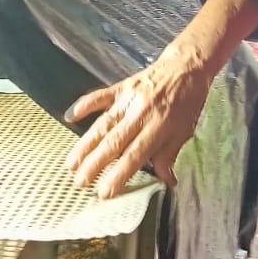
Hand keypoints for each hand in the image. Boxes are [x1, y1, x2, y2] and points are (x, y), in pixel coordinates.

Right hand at [65, 49, 211, 197]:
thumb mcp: (185, 132)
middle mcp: (141, 113)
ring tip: (71, 163)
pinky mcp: (121, 87)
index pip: (135, 155)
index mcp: (159, 126)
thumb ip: (169, 156)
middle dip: (95, 164)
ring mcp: (129, 99)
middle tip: (80, 182)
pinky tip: (69, 117)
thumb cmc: (188, 102)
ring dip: (85, 145)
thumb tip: (164, 181)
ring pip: (102, 124)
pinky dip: (84, 105)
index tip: (105, 192)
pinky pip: (100, 97)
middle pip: (114, 142)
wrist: (187, 66)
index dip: (119, 174)